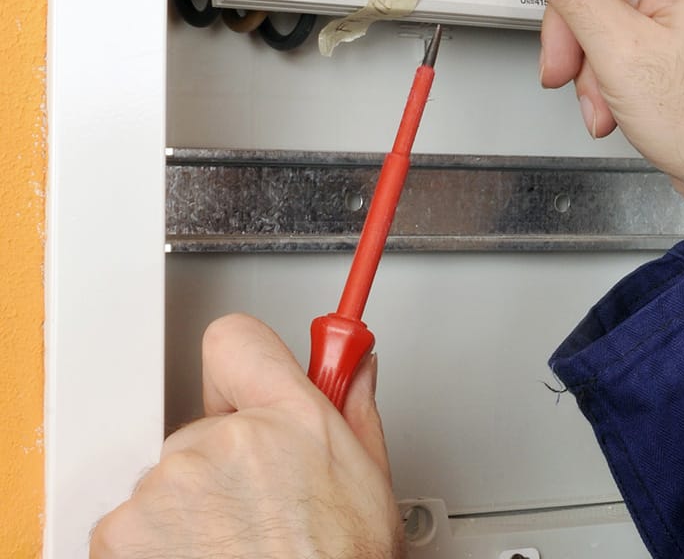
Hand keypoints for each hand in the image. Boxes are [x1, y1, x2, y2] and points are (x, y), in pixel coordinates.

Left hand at [91, 314, 404, 558]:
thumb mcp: (370, 484)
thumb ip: (354, 410)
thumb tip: (354, 367)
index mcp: (287, 419)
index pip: (237, 340)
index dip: (242, 369)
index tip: (246, 390)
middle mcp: (220, 442)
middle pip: (203, 427)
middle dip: (223, 466)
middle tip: (256, 514)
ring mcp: (164, 490)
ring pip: (167, 483)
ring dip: (187, 513)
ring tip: (232, 552)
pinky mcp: (120, 537)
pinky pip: (131, 528)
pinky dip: (155, 548)